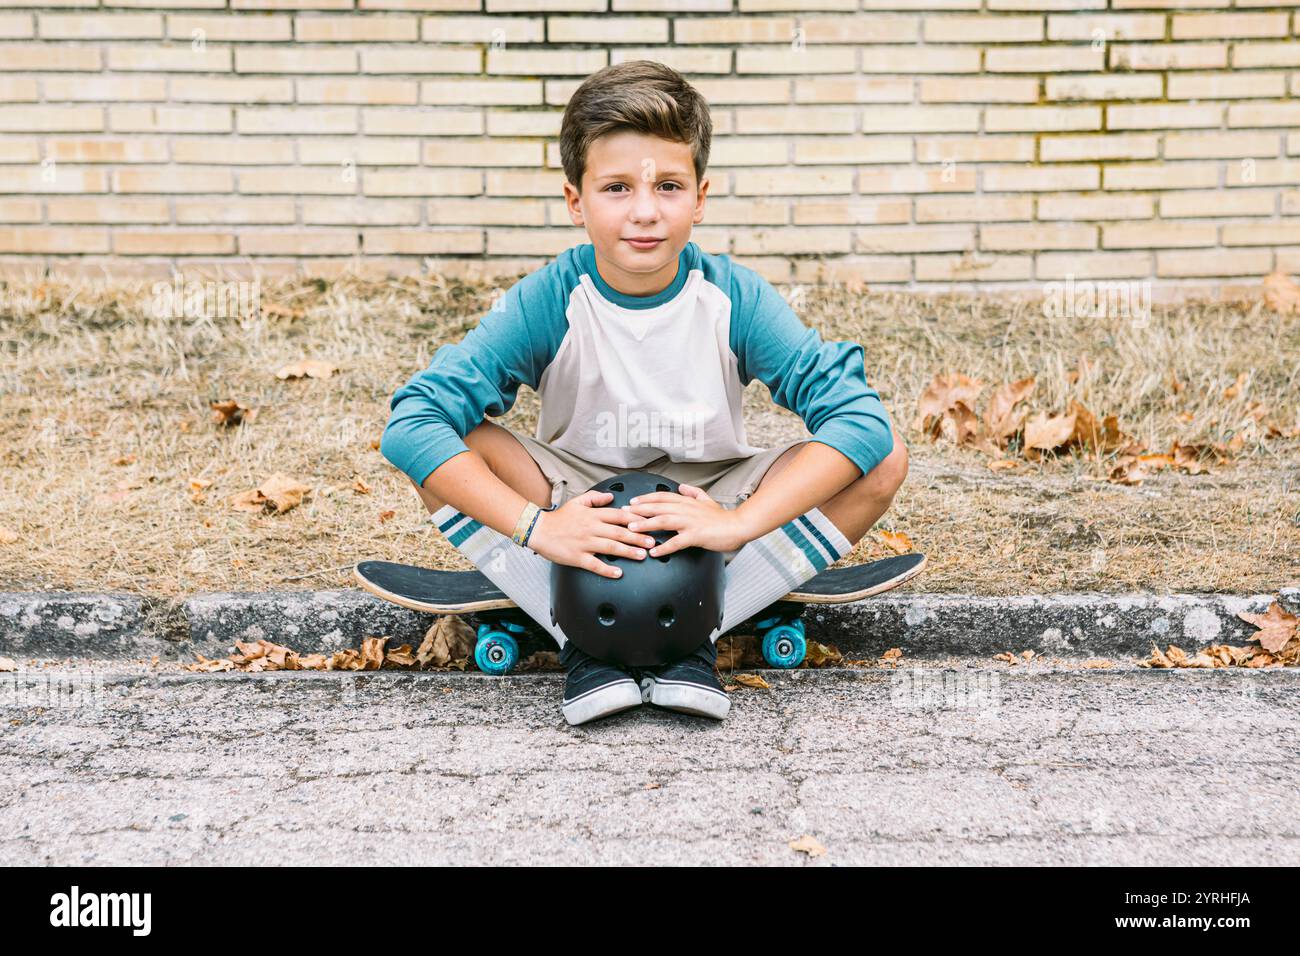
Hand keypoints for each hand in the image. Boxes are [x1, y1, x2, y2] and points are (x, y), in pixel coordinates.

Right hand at [524, 490, 659, 578]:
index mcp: (593, 515)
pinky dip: (606, 569)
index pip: (619, 516)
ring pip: (610, 547)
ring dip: (628, 552)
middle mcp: (591, 528)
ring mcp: (584, 543)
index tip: (649, 523)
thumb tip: (612, 497)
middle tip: (652, 543)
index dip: (636, 520)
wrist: (538, 529)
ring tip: (642, 556)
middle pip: (619, 533)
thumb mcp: (577, 502)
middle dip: (637, 538)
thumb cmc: (559, 517)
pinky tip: (618, 573)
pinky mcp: (576, 557)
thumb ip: (595, 498)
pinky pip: (594, 564)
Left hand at [621, 483, 751, 557]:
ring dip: (646, 524)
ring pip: (663, 520)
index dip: (645, 499)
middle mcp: (686, 509)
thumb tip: (682, 486)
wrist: (738, 526)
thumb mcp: (707, 500)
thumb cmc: (722, 516)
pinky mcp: (697, 535)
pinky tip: (653, 552)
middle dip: (638, 510)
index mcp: (687, 501)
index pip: (661, 497)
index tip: (631, 502)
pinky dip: (664, 547)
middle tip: (622, 514)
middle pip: (658, 506)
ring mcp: (691, 522)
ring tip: (631, 529)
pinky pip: (677, 542)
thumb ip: (693, 492)